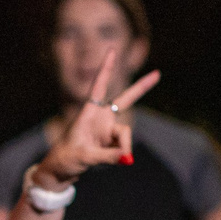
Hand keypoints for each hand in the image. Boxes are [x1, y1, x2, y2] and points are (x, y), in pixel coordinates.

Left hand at [41, 45, 160, 184]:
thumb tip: (127, 157)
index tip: (112, 50)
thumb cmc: (67, 157)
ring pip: (125, 136)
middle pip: (125, 99)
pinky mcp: (113, 140)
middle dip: (142, 87)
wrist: (62, 169)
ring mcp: (108, 128)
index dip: (106, 68)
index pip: (99, 86)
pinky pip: (123, 147)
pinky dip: (121, 156)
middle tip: (158, 74)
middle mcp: (101, 117)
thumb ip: (108, 156)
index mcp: (89, 112)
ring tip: (118, 160)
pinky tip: (111, 160)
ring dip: (123, 148)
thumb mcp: (86, 157)